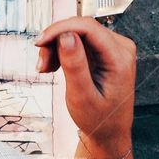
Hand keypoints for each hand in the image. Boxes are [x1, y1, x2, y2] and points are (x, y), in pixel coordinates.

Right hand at [35, 17, 136, 151]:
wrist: (108, 131)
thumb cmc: (98, 118)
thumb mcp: (82, 96)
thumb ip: (75, 66)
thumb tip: (66, 36)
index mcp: (120, 58)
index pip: (88, 27)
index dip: (60, 29)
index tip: (39, 42)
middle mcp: (120, 47)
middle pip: (80, 28)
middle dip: (55, 42)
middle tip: (41, 66)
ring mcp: (112, 47)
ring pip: (76, 33)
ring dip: (56, 47)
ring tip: (46, 69)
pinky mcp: (103, 50)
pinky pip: (77, 40)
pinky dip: (61, 51)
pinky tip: (54, 66)